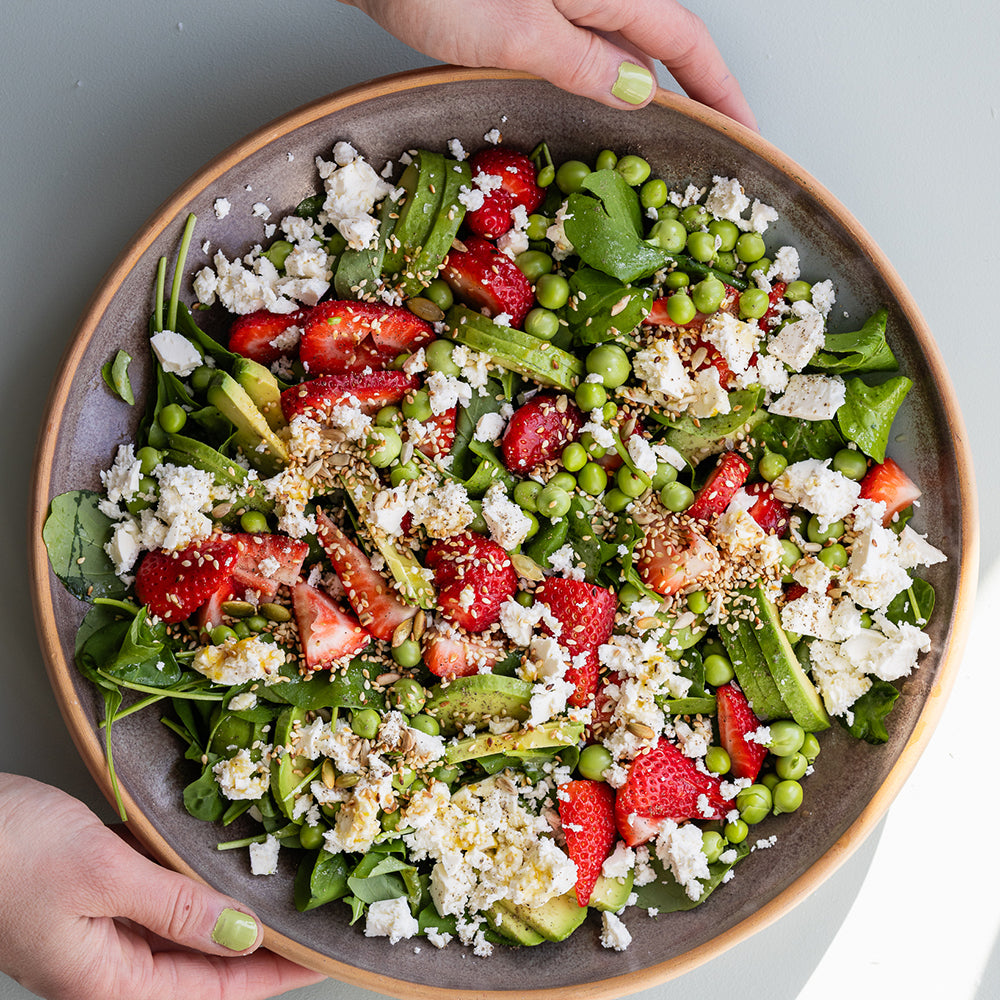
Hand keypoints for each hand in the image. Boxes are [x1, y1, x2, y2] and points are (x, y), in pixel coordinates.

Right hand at [0, 774, 324, 999]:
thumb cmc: (7, 851)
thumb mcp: (101, 876)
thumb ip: (175, 909)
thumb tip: (242, 937)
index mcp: (109, 983)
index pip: (217, 990)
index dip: (277, 972)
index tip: (326, 955)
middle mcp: (109, 967)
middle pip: (206, 965)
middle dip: (263, 944)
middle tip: (316, 916)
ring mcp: (100, 930)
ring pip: (187, 928)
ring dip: (231, 909)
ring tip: (283, 888)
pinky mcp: (93, 894)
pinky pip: (160, 895)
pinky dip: (195, 880)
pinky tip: (222, 859)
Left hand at [342, 0, 755, 129]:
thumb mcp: (522, 36)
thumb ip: (585, 65)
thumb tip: (640, 94)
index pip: (688, 43)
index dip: (721, 92)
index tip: (746, 132)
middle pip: (658, 47)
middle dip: (686, 100)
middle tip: (700, 155)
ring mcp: (557, 0)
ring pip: (617, 52)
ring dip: (637, 100)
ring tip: (653, 148)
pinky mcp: (525, 9)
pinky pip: (578, 50)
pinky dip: (593, 86)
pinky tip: (587, 112)